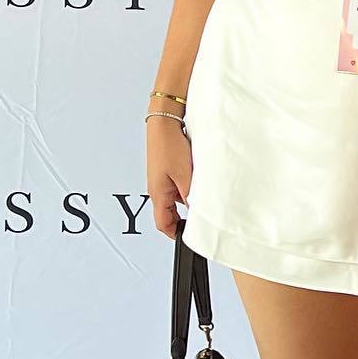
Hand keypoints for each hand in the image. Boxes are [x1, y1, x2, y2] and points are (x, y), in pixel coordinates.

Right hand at [147, 117, 191, 238]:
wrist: (165, 121)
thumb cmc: (169, 145)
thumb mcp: (186, 176)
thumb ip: (191, 197)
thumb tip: (197, 213)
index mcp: (157, 194)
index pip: (163, 224)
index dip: (175, 234)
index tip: (187, 237)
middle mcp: (157, 188)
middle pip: (169, 213)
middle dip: (184, 217)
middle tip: (200, 216)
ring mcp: (161, 178)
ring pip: (175, 198)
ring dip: (187, 200)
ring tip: (200, 193)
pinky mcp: (166, 169)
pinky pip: (177, 185)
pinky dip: (187, 187)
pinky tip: (197, 180)